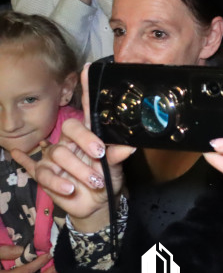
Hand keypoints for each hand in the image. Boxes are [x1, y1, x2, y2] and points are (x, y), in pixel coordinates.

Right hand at [13, 64, 133, 231]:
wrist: (96, 204)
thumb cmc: (107, 179)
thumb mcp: (116, 169)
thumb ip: (118, 157)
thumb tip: (129, 147)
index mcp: (90, 135)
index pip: (88, 108)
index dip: (88, 88)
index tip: (90, 68)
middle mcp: (71, 141)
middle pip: (71, 129)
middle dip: (85, 141)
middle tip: (99, 155)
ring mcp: (56, 157)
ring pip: (59, 154)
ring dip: (77, 170)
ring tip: (93, 182)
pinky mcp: (46, 174)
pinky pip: (43, 172)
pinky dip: (55, 180)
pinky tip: (62, 183)